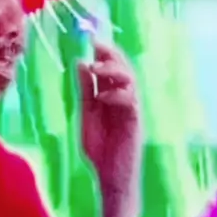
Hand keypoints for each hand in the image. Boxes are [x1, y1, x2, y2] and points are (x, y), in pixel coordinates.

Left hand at [78, 42, 141, 198]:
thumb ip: (86, 90)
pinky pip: (131, 102)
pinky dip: (117, 95)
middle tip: (97, 44)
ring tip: (96, 67)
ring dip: (114, 70)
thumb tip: (81, 61)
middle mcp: (124, 99)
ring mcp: (131, 110)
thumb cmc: (100, 149)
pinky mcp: (135, 123)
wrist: (109, 177)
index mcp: (112, 96)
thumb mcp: (87, 114)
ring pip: (130, 81)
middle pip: (124, 69)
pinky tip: (103, 97)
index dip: (105, 52)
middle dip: (112, 54)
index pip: (112, 67)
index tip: (92, 38)